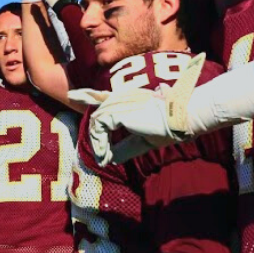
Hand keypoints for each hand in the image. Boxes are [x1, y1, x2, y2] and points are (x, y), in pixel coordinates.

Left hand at [77, 53, 207, 164]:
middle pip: (98, 109)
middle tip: (95, 144)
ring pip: (97, 121)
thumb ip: (125, 146)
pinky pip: (99, 127)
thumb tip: (110, 158)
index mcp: (130, 100)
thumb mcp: (142, 140)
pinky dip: (100, 143)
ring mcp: (119, 103)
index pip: (103, 96)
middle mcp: (123, 98)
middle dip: (90, 120)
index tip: (74, 94)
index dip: (87, 94)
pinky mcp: (118, 112)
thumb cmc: (168, 128)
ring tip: (104, 156)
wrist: (179, 119)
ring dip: (98, 141)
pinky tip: (105, 155)